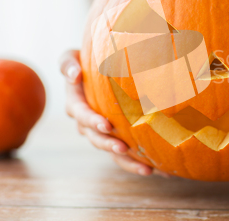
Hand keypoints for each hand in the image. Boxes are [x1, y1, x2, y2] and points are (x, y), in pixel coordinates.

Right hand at [60, 50, 165, 176]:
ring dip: (128, 162)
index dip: (93, 121)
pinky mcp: (116, 137)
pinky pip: (126, 153)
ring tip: (147, 169)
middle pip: (96, 139)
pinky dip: (140, 162)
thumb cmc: (85, 61)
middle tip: (123, 149)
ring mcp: (101, 133)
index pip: (82, 115)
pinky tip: (160, 170)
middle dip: (109, 145)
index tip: (106, 125)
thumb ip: (68, 64)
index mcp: (76, 104)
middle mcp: (86, 123)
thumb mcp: (71, 57)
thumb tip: (75, 75)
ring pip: (112, 151)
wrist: (97, 70)